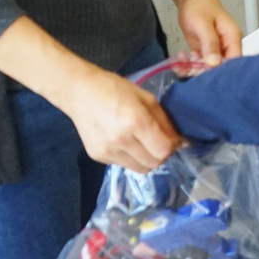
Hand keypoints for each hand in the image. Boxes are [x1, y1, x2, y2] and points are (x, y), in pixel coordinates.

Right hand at [58, 69, 182, 171]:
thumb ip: (164, 122)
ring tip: (142, 143)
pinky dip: (130, 158)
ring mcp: (107, 150)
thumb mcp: (146, 99)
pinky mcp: (97, 156)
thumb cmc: (115, 89)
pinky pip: (123, 165)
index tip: (170, 139)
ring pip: (139, 169)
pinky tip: (124, 142)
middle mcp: (121, 140)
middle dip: (161, 155)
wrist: (79, 92)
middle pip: (153, 163)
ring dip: (146, 159)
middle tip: (157, 142)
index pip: (163, 150)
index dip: (171, 147)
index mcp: (136, 122)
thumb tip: (180, 142)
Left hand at [176, 0, 241, 65]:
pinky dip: (190, 65)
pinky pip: (199, 63)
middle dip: (205, 71)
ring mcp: (215, 49)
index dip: (221, 69)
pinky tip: (182, 58)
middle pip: (222, 67)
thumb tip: (214, 62)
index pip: (234, 61)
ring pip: (209, 67)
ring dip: (195, 69)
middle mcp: (226, 45)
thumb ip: (210, 43)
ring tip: (183, 64)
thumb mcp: (203, 24)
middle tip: (190, 70)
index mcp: (232, 38)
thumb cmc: (199, 5)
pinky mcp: (204, 51)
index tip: (206, 72)